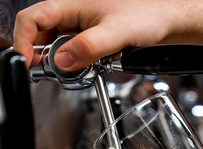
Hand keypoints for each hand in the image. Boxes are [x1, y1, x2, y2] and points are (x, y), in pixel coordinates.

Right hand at [13, 0, 199, 69]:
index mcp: (71, 6)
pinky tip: (86, 69)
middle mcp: (72, 16)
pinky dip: (75, 65)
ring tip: (73, 71)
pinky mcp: (90, 40)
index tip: (25, 63)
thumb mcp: (115, 33)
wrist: (166, 22)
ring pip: (57, 47)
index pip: (31, 19)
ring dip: (60, 64)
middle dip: (41, 57)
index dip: (22, 41)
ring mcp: (80, 29)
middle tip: (53, 74)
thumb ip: (87, 47)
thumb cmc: (145, 16)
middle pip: (40, 36)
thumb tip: (62, 61)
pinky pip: (73, 54)